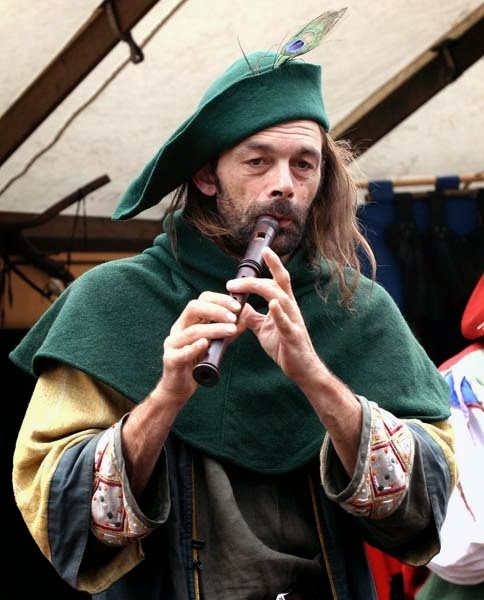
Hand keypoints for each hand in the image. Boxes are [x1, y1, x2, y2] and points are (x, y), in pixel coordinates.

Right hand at [156, 291, 241, 403]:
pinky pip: (182, 352)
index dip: (220, 299)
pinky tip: (205, 344)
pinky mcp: (171, 360)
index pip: (202, 300)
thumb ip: (228, 330)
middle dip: (216, 310)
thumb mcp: (215, 343)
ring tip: (231, 330)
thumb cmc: (197, 362)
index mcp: (188, 321)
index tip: (237, 305)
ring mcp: (173, 344)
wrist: (179, 388)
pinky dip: (194, 347)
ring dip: (213, 329)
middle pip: (194, 308)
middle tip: (234, 317)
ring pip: (192, 331)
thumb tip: (245, 316)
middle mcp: (179, 328)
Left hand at [227, 247, 323, 386]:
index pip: (278, 280)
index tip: (265, 250)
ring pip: (281, 299)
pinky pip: (286, 323)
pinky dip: (279, 313)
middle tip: (233, 281)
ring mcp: (293, 322)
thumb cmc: (284, 347)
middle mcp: (291, 309)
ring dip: (263, 289)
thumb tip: (238, 306)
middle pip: (278, 284)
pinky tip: (272, 304)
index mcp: (284, 305)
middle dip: (257, 278)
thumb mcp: (263, 329)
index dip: (273, 264)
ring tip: (248, 284)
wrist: (301, 369)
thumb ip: (252, 315)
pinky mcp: (293, 337)